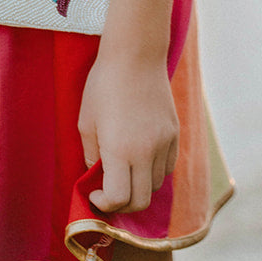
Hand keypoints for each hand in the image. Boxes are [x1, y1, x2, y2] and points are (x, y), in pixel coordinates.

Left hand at [78, 54, 179, 213]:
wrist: (136, 54)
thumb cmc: (104, 85)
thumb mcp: (87, 122)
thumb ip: (91, 156)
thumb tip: (97, 177)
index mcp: (120, 149)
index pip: (119, 199)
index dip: (105, 205)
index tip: (95, 193)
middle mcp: (146, 151)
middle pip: (141, 201)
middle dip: (122, 205)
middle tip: (109, 193)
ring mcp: (164, 142)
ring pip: (155, 185)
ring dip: (138, 187)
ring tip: (124, 171)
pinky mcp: (174, 133)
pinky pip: (168, 166)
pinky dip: (154, 171)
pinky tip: (140, 157)